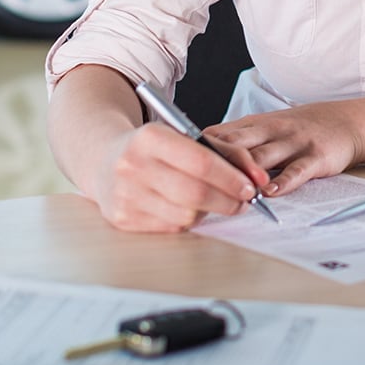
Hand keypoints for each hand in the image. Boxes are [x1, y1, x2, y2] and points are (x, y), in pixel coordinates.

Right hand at [92, 123, 269, 231]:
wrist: (103, 160)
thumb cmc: (154, 149)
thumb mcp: (185, 137)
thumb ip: (227, 152)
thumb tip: (260, 178)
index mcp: (149, 137)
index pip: (202, 162)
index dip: (233, 178)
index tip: (253, 186)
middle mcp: (132, 166)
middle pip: (196, 193)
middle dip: (229, 200)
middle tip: (245, 201)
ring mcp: (124, 195)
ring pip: (186, 215)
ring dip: (210, 211)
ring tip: (214, 201)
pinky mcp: (123, 219)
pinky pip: (172, 228)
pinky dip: (188, 220)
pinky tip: (189, 208)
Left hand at [205, 101, 363, 196]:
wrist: (346, 122)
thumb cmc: (297, 130)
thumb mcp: (264, 128)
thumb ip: (236, 143)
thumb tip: (197, 161)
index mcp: (254, 125)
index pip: (220, 135)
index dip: (199, 152)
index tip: (179, 169)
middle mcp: (270, 130)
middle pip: (236, 144)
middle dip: (216, 163)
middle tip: (196, 183)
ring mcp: (293, 142)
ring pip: (263, 157)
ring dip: (245, 176)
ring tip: (230, 193)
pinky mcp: (315, 156)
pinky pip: (296, 170)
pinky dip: (282, 182)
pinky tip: (270, 193)